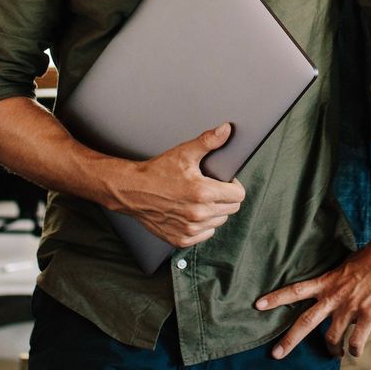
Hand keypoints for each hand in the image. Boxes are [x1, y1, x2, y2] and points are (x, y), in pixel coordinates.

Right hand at [106, 123, 245, 247]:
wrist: (132, 190)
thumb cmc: (157, 171)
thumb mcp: (184, 153)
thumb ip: (208, 141)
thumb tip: (226, 130)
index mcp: (203, 193)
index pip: (238, 196)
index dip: (234, 186)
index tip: (224, 182)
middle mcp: (198, 214)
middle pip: (231, 209)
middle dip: (225, 198)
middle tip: (211, 188)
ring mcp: (190, 229)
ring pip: (218, 222)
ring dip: (214, 211)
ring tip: (199, 200)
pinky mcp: (181, 239)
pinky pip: (205, 234)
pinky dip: (202, 225)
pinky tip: (190, 212)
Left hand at [254, 230, 370, 358]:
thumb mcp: (348, 265)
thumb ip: (339, 279)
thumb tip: (337, 286)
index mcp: (328, 282)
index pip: (296, 290)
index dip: (276, 298)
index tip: (258, 305)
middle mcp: (334, 297)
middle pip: (306, 322)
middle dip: (289, 340)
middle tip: (275, 354)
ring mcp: (350, 308)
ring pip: (332, 338)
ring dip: (332, 350)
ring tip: (334, 355)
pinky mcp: (368, 316)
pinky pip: (356, 342)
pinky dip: (354, 351)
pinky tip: (355, 352)